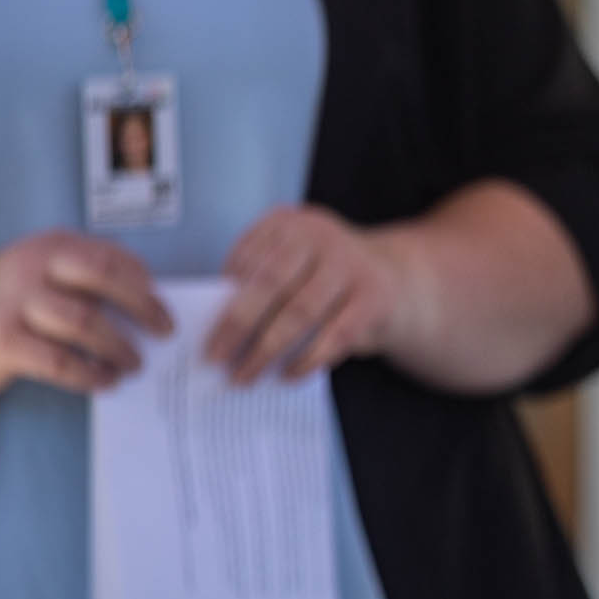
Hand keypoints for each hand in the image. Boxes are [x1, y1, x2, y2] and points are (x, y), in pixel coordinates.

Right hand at [0, 231, 171, 395]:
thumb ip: (84, 279)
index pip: (111, 255)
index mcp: (51, 247)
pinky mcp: (3, 343)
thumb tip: (146, 307)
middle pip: (104, 278)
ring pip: (86, 323)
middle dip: (142, 307)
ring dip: (119, 347)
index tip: (162, 303)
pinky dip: (90, 374)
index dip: (142, 281)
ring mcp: (16, 304)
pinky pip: (60, 361)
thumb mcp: (41, 271)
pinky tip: (105, 380)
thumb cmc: (6, 298)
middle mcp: (33, 268)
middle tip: (164, 332)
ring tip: (135, 363)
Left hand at [207, 206, 412, 383]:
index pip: (247, 259)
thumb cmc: (321, 277)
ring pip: (301, 312)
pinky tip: (288, 374)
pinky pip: (335, 334)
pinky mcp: (375, 295)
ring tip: (244, 375)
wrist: (394, 276)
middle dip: (238, 326)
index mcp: (289, 222)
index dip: (223, 298)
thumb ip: (257, 282)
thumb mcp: (290, 263)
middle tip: (215, 359)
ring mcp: (351, 263)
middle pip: (271, 283)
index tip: (203, 334)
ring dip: (268, 349)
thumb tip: (216, 329)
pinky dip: (308, 359)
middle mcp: (320, 234)